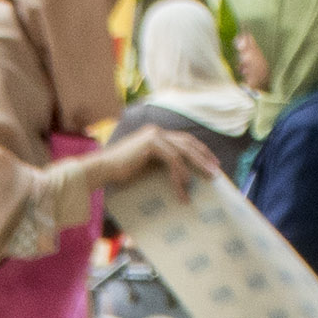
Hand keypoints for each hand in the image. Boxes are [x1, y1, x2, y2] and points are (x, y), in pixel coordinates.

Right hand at [88, 123, 221, 212]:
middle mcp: (157, 132)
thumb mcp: (146, 167)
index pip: (183, 140)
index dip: (199, 151)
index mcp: (156, 135)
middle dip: (203, 156)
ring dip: (197, 165)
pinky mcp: (151, 144)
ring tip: (208, 179)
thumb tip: (181, 177)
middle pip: (188, 142)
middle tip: (215, 171)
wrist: (102, 170)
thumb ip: (161, 166)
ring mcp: (154, 135)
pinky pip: (173, 159)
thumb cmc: (120, 173)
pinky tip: (184, 186)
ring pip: (183, 150)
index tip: (211, 163)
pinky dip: (180, 173)